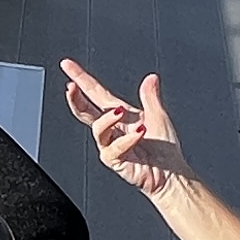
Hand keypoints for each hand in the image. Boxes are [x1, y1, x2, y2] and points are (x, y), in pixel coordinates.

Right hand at [59, 57, 188, 201]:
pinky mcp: (115, 161)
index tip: (68, 65)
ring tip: (122, 112)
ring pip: (98, 129)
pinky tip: (139, 132)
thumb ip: (151, 96)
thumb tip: (151, 78)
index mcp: (120, 115)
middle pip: (85, 111)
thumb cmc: (165, 149)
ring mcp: (111, 145)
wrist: (171, 174)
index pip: (95, 93)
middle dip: (75, 99)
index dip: (81, 79)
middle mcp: (112, 129)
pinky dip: (127, 139)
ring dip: (108, 118)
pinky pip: (113, 149)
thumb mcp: (159, 115)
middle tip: (71, 87)